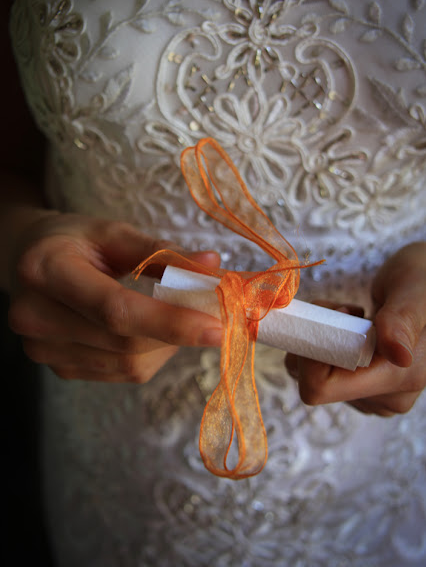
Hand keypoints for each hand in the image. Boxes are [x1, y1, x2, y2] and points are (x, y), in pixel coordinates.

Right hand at [8, 213, 221, 382]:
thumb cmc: (74, 240)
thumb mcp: (113, 232)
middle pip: (125, 343)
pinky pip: (120, 373)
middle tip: (213, 314)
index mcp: (46, 270)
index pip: (115, 309)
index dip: (169, 321)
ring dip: (166, 345)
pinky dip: (149, 354)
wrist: (28, 261)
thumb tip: (212, 265)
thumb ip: (160, 252)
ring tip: (176, 316)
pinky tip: (150, 331)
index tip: (216, 326)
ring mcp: (43, 350)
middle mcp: (35, 317)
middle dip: (177, 332)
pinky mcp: (58, 368)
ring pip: (127, 365)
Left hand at [285, 242, 425, 415]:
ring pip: (316, 378)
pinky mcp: (366, 390)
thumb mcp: (414, 291)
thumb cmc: (422, 280)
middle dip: (320, 341)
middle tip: (348, 309)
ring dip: (324, 341)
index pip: (322, 387)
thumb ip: (403, 319)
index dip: (315, 350)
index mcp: (401, 380)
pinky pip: (326, 375)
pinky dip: (329, 346)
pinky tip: (356, 329)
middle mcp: (388, 398)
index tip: (339, 315)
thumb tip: (399, 356)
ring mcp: (376, 397)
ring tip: (356, 317)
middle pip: (316, 382)